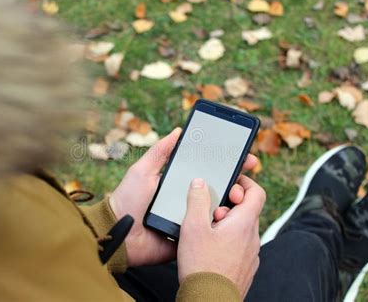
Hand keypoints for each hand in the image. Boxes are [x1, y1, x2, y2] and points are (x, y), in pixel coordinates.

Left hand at [109, 128, 258, 266]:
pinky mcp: (190, 237)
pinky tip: (232, 218)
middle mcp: (188, 200)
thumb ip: (159, 152)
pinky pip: (209, 231)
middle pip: (218, 189)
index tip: (244, 157)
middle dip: (236, 182)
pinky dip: (221, 226)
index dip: (227, 164)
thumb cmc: (128, 200)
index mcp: (180, 183)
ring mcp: (191, 218)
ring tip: (239, 196)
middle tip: (247, 175)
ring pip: (218, 210)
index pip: (208, 171)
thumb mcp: (142, 170)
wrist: (119, 235)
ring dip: (231, 203)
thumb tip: (178, 131)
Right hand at [178, 176, 265, 296]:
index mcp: (244, 223)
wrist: (209, 301)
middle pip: (247, 210)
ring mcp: (251, 254)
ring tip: (207, 231)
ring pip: (243, 229)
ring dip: (227, 223)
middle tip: (211, 211)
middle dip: (229, 205)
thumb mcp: (193, 227)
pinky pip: (240, 245)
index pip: (257, 192)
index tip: (230, 182)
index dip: (245, 182)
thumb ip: (197, 200)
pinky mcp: (245, 267)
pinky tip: (210, 248)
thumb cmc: (202, 266)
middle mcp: (253, 238)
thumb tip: (200, 183)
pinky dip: (228, 240)